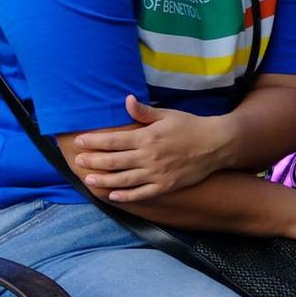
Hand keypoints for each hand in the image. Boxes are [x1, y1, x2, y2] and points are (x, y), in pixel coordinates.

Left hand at [74, 95, 226, 201]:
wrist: (216, 145)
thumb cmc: (191, 126)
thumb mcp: (167, 115)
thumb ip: (143, 112)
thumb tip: (126, 100)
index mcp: (148, 137)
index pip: (114, 140)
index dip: (94, 141)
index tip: (80, 142)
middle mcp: (150, 157)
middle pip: (115, 161)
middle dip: (94, 161)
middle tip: (79, 162)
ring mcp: (157, 173)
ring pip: (125, 179)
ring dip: (105, 180)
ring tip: (89, 180)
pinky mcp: (166, 185)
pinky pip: (142, 193)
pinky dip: (127, 196)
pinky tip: (113, 196)